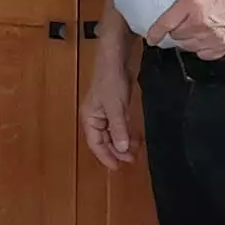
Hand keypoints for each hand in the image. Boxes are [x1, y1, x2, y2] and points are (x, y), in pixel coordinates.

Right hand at [81, 53, 136, 170]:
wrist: (116, 57)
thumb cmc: (111, 80)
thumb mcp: (115, 107)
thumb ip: (118, 129)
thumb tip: (121, 150)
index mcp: (90, 118)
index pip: (95, 143)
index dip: (105, 156)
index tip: (117, 168)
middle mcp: (96, 116)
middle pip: (104, 140)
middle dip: (116, 151)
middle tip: (131, 160)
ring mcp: (106, 110)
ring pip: (112, 133)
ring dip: (122, 143)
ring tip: (134, 152)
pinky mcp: (116, 104)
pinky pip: (119, 124)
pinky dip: (126, 132)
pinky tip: (134, 137)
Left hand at [145, 0, 224, 58]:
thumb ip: (186, 3)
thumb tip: (175, 18)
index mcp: (192, 2)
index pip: (166, 22)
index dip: (155, 32)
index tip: (152, 38)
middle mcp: (200, 21)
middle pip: (177, 36)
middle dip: (179, 30)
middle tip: (190, 22)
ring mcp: (212, 36)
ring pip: (188, 46)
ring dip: (190, 39)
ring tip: (202, 29)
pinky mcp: (223, 46)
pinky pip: (203, 54)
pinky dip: (203, 48)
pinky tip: (209, 38)